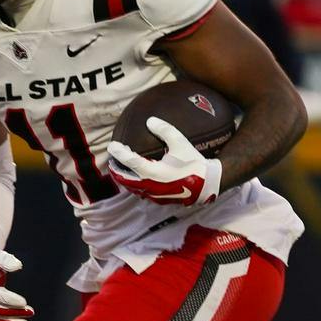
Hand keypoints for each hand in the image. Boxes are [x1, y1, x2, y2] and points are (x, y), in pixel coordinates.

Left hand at [108, 118, 223, 205]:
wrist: (207, 184)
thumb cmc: (194, 163)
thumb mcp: (180, 143)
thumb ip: (164, 130)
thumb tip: (150, 120)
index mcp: (153, 172)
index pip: (129, 161)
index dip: (119, 153)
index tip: (112, 146)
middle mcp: (150, 185)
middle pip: (125, 179)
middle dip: (116, 170)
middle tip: (112, 161)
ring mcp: (154, 195)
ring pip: (133, 188)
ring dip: (124, 179)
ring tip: (121, 171)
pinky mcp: (160, 200)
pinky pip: (142, 193)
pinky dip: (135, 186)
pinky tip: (138, 180)